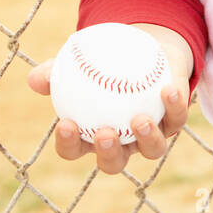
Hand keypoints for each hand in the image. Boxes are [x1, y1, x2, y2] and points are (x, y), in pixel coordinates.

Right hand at [27, 24, 192, 174]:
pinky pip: (177, 117)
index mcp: (90, 135)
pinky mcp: (175, 120)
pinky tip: (168, 89)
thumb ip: (55, 72)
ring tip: (139, 120)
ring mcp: (151, 135)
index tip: (67, 124)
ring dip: (147, 137)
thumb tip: (36, 78)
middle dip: (109, 154)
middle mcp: (122, 143)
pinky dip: (174, 105)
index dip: (68, 144)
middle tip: (104, 133)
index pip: (74, 149)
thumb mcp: (78, 63)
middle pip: (114, 162)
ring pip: (152, 149)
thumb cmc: (100, 62)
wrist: (141, 51)